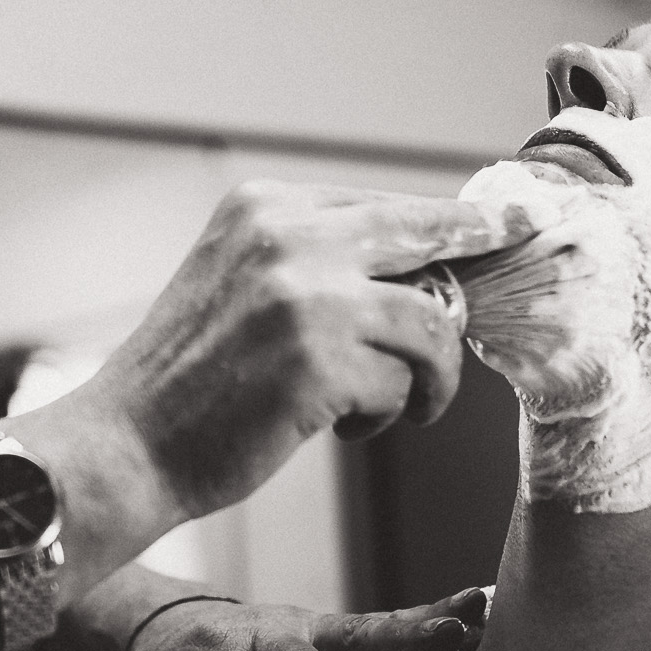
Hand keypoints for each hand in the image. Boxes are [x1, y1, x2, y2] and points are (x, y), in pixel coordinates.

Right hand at [81, 182, 529, 518]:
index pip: (383, 205)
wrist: (125, 445)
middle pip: (423, 234)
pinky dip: (387, 416)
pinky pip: (402, 386)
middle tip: (524, 244)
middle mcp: (285, 237)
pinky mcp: (320, 363)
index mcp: (262, 208)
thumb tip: (424, 271)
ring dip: (428, 377)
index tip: (508, 217)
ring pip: (429, 324)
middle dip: (484, 245)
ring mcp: (305, 296)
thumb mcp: (238, 282)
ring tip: (397, 408)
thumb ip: (314, 261)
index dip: (450, 221)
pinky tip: (344, 427)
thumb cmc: (189, 380)